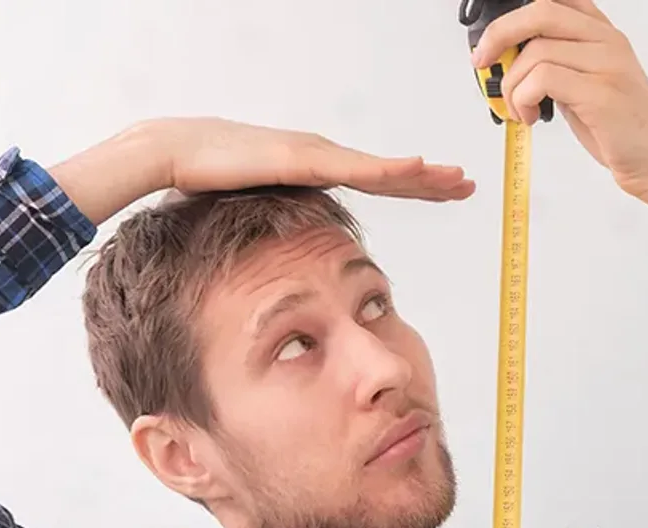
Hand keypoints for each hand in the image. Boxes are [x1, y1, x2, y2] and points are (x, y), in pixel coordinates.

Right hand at [51, 117, 475, 227]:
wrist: (179, 153)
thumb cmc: (209, 181)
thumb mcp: (258, 211)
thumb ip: (280, 224)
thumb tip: (289, 253)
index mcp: (317, 170)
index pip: (376, 180)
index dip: (413, 185)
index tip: (444, 189)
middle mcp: (324, 157)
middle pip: (390, 173)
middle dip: (431, 180)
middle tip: (468, 185)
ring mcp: (317, 155)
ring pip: (383, 169)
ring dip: (423, 175)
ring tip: (457, 179)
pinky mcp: (304, 159)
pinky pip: (356, 169)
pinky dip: (391, 170)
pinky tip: (420, 170)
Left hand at [470, 0, 647, 213]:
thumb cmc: (620, 130)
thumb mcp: (586, 85)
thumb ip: (558, 66)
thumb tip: (510, 62)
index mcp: (604, 35)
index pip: (557, 1)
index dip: (516, 17)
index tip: (491, 43)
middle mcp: (608, 41)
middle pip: (541, 12)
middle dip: (499, 35)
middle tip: (481, 63)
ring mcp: (607, 64)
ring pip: (536, 52)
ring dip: (513, 86)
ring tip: (519, 111)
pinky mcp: (601, 92)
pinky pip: (543, 79)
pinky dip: (523, 99)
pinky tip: (529, 117)